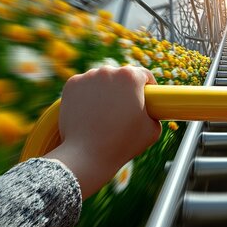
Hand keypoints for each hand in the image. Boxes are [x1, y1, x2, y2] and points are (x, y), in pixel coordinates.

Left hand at [44, 65, 160, 198]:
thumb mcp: (152, 130)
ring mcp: (87, 77)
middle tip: (124, 109)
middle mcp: (108, 71)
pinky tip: (91, 111)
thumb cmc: (122, 143)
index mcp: (131, 77)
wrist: (87, 155)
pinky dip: (87, 95)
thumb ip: (154, 114)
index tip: (146, 97)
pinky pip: (84, 86)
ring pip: (102, 80)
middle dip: (125, 89)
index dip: (149, 87)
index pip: (144, 75)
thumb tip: (151, 111)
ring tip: (105, 113)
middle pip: (121, 76)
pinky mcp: (71, 85)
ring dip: (106, 90)